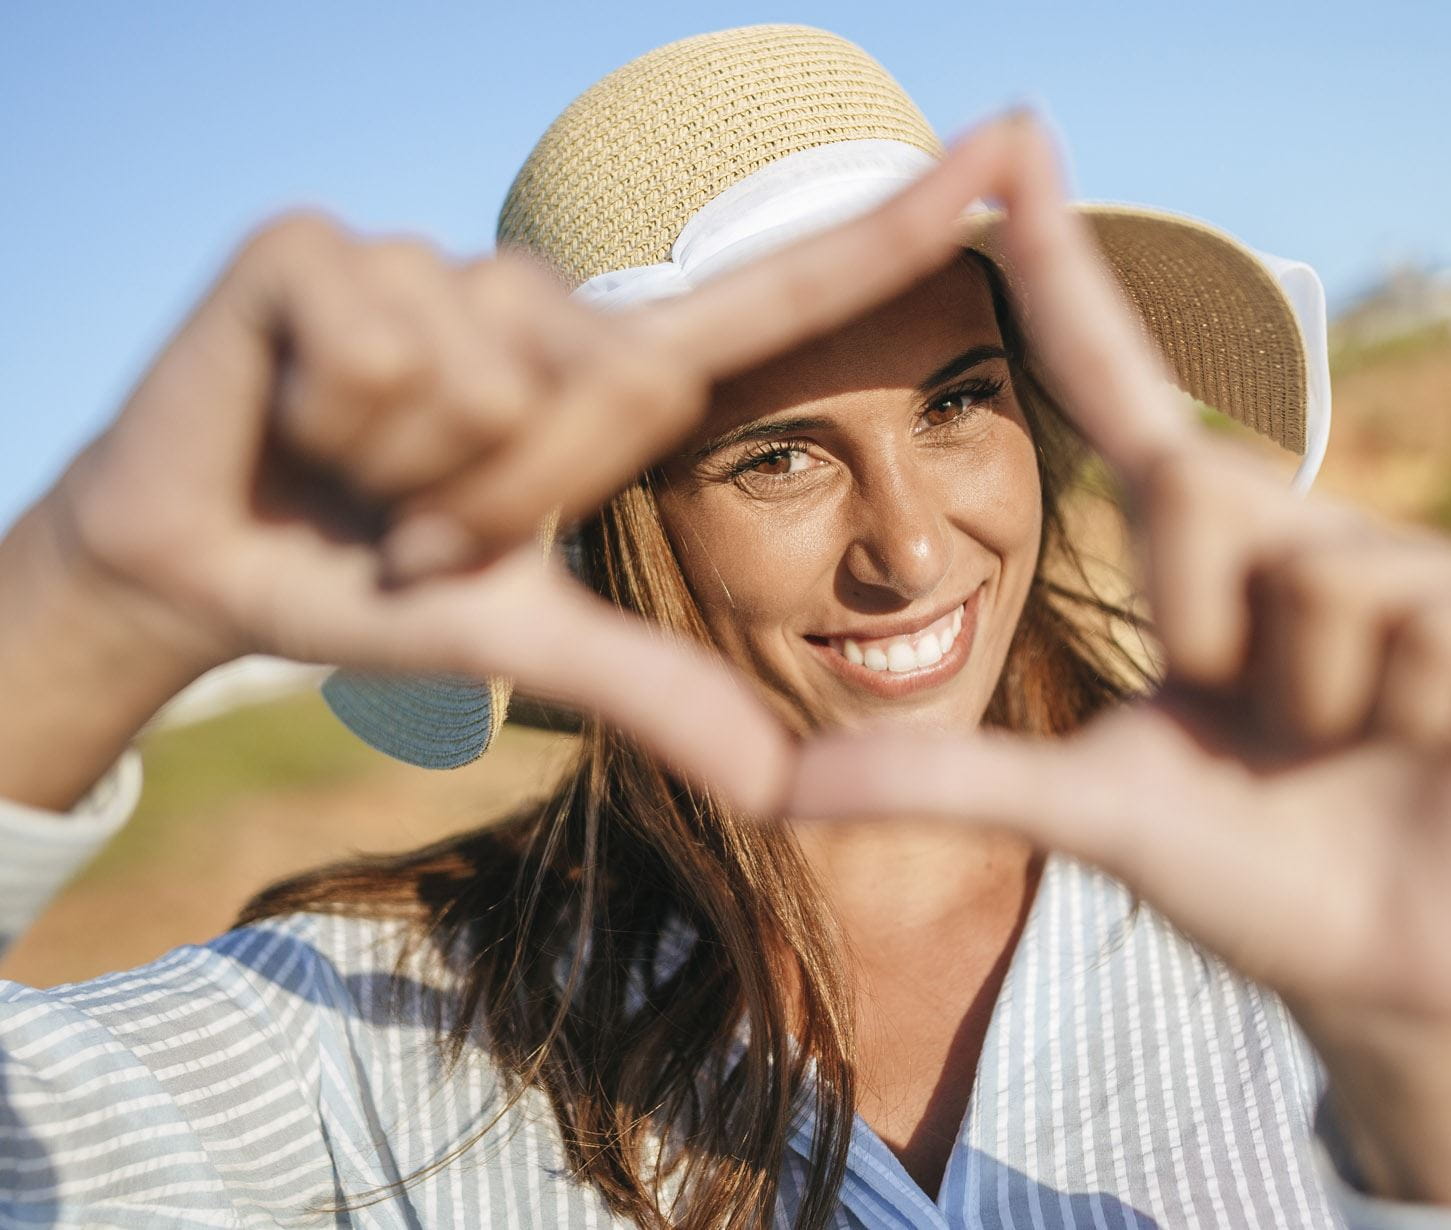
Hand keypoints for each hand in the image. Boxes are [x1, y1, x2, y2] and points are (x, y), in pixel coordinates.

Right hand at [36, 116, 1028, 807]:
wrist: (205, 563)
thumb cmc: (374, 582)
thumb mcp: (532, 640)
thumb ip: (660, 693)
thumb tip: (787, 788)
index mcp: (599, 379)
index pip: (777, 294)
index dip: (897, 228)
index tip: (1015, 149)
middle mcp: (536, 297)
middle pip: (613, 386)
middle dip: (509, 501)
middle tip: (416, 534)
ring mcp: (434, 260)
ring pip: (494, 377)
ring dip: (417, 475)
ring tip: (353, 473)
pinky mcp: (325, 244)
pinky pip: (384, 348)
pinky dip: (334, 423)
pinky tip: (289, 412)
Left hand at [786, 122, 1450, 1214]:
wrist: (1372, 970)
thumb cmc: (1232, 871)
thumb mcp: (1088, 810)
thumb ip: (949, 782)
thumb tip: (782, 793)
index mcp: (1196, 551)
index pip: (1119, 386)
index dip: (1065, 269)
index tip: (1016, 139)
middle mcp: (1300, 528)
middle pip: (1207, 489)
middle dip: (1208, 630)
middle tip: (1253, 722)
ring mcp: (1412, 571)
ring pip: (1321, 577)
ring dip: (1306, 702)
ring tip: (1334, 750)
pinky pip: (1435, 635)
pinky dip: (1409, 719)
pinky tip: (1429, 749)